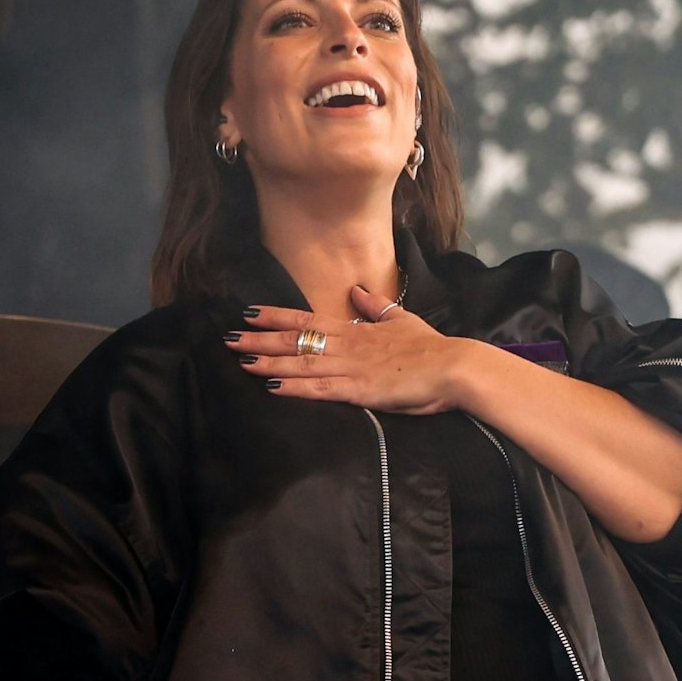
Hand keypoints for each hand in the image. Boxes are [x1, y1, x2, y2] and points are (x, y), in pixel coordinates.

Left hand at [227, 288, 475, 414]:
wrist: (453, 367)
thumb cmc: (431, 348)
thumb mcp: (402, 320)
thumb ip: (376, 307)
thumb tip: (357, 290)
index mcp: (356, 329)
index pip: (307, 317)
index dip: (276, 315)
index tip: (249, 312)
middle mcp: (347, 344)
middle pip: (296, 338)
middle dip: (259, 339)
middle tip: (228, 337)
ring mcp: (351, 367)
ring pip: (301, 362)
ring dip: (269, 362)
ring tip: (240, 360)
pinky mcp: (360, 390)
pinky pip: (320, 389)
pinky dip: (294, 387)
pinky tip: (271, 387)